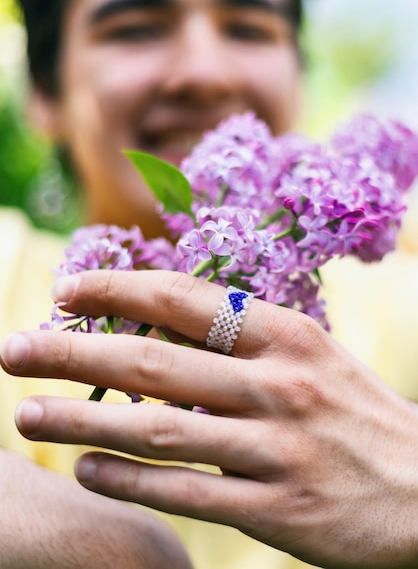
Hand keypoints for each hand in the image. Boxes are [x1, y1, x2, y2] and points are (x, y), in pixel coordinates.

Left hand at [1, 270, 417, 567]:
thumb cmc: (355, 415)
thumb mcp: (310, 358)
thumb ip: (240, 344)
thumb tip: (156, 332)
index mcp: (288, 336)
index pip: (184, 299)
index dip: (118, 290)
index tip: (65, 290)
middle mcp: (279, 385)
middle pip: (155, 362)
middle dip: (74, 352)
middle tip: (13, 349)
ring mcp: (277, 450)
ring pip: (160, 430)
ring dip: (83, 420)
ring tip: (27, 413)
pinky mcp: (278, 512)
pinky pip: (187, 491)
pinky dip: (129, 480)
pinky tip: (85, 469)